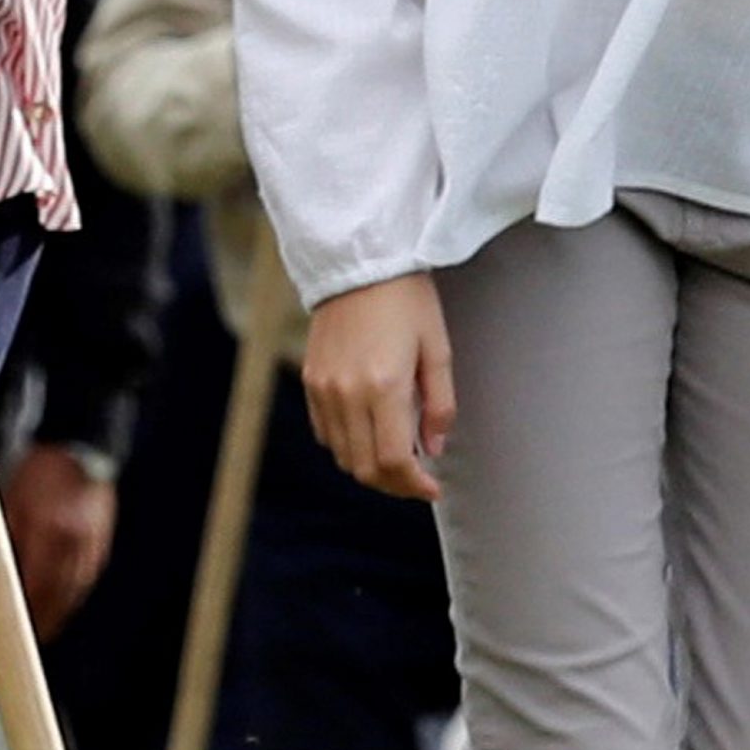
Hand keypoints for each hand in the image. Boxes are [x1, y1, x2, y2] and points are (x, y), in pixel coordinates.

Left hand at [3, 442, 115, 638]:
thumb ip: (6, 538)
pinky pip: (86, 576)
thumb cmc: (38, 470)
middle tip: (33, 635)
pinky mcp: (101, 541)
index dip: (29, 611)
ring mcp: (91, 543)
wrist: (80, 446)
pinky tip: (65, 600)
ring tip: (47, 625)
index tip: (18, 628)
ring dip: (61, 610)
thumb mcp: (11, 500)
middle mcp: (73, 542)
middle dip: (46, 618)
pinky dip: (74, 592)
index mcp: (49, 530)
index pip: (38, 585)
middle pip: (60, 594)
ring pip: (76, 588)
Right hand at [302, 271, 451, 502]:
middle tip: (417, 481)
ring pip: (342, 455)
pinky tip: (369, 432)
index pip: (393, 460)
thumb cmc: (406, 298)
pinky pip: (325, 432)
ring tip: (396, 458)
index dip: (414, 485)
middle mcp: (347, 393)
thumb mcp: (437, 348)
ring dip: (370, 468)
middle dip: (394, 485)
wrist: (359, 261)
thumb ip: (439, 405)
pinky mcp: (310, 379)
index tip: (432, 488)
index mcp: (384, 385)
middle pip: (364, 468)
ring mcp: (323, 388)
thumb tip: (433, 449)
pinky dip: (347, 445)